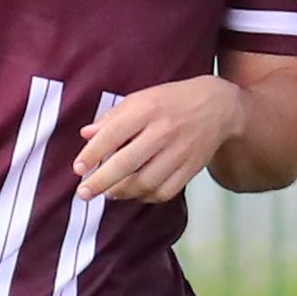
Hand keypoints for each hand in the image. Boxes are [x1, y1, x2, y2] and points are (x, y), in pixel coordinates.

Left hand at [72, 76, 244, 204]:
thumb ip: (112, 117)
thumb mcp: (141, 98)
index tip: (78, 169)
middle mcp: (163, 131)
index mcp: (147, 109)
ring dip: (122, 192)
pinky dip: (146, 197)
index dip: (91, 155)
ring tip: (108, 192)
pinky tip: (135, 193)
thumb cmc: (172, 101)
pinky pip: (164, 192)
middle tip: (84, 193)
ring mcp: (179, 152)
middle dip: (101, 182)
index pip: (112, 134)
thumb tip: (86, 134)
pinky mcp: (191, 169)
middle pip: (126, 164)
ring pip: (145, 183)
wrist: (218, 107)